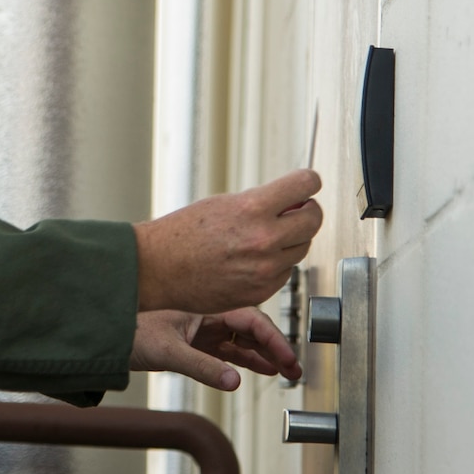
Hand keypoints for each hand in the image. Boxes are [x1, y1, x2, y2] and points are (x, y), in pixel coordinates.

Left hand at [129, 306, 301, 389]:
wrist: (106, 337)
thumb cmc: (129, 332)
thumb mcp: (167, 351)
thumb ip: (202, 367)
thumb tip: (235, 381)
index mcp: (204, 306)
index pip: (249, 318)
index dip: (273, 339)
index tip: (288, 358)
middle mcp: (207, 315)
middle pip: (251, 328)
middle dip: (275, 347)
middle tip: (295, 369)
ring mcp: (202, 329)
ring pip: (243, 339)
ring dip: (265, 354)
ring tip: (287, 371)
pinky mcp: (196, 343)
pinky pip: (229, 350)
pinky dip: (248, 359)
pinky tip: (264, 368)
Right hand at [133, 169, 322, 314]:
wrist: (159, 269)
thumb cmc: (183, 234)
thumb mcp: (223, 203)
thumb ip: (262, 202)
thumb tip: (294, 201)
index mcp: (253, 208)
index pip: (306, 184)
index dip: (309, 182)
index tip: (308, 184)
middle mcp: (264, 240)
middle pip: (314, 219)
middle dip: (306, 212)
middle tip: (294, 210)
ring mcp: (265, 269)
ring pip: (302, 248)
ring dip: (291, 239)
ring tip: (264, 237)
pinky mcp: (262, 291)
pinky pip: (286, 272)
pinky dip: (276, 264)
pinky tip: (253, 259)